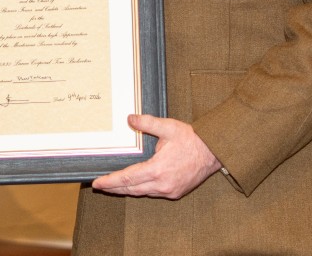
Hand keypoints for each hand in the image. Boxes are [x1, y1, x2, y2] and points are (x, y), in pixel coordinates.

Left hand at [91, 114, 220, 199]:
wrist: (213, 152)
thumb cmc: (192, 139)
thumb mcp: (168, 127)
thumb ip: (147, 123)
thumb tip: (130, 119)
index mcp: (158, 169)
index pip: (127, 179)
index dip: (111, 181)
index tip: (97, 183)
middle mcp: (162, 184)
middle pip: (132, 189)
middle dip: (114, 188)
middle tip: (100, 186)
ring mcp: (169, 190)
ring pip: (142, 193)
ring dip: (127, 190)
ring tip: (114, 186)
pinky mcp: (176, 192)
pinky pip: (153, 193)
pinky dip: (142, 189)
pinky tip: (136, 185)